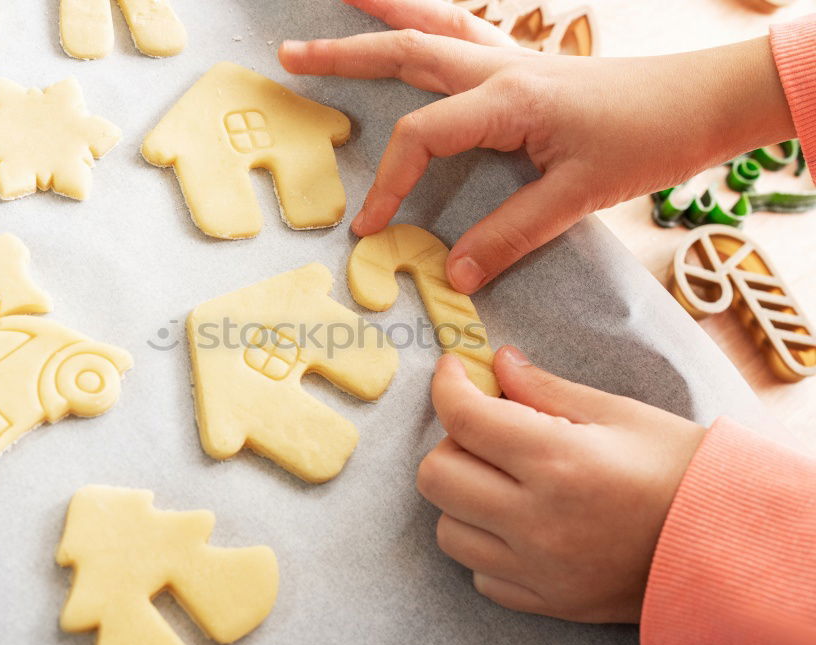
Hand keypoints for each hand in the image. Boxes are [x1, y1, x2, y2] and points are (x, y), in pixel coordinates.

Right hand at [279, 0, 794, 292]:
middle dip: (344, 55)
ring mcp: (512, 57)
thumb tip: (453, 272)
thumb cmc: (647, 140)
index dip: (390, 183)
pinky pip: (464, 29)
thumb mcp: (578, 196)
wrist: (702, 102)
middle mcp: (501, 67)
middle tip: (290, 54)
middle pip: (406, 52)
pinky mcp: (525, 61)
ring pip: (433, 25)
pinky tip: (414, 15)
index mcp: (507, 100)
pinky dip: (430, 17)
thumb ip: (511, 234)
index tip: (371, 228)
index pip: (423, 135)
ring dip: (383, 10)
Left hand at [417, 348, 704, 622]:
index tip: (454, 372)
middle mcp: (537, 520)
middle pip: (436, 476)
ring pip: (447, 529)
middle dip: (452, 442)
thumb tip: (498, 363)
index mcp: (557, 461)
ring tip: (503, 481)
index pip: (464, 418)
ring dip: (463, 496)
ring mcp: (538, 568)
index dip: (448, 385)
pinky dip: (486, 544)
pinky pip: (480, 573)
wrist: (729, 545)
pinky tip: (519, 524)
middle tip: (487, 432)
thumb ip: (546, 389)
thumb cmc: (680, 469)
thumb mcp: (618, 414)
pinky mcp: (546, 601)